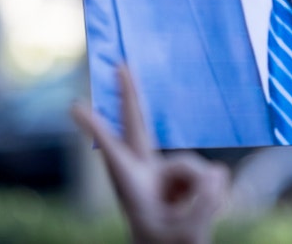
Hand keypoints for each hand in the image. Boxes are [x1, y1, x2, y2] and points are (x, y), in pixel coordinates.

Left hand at [72, 67, 229, 243]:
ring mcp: (166, 173)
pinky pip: (209, 173)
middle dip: (130, 96)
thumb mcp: (188, 231)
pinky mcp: (186, 176)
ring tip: (201, 214)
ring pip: (192, 164)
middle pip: (137, 127)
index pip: (113, 152)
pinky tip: (211, 206)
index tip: (74, 106)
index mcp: (131, 188)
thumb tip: (217, 171)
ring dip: (204, 190)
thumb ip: (203, 201)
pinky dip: (213, 192)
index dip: (96, 129)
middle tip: (121, 65)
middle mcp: (145, 174)